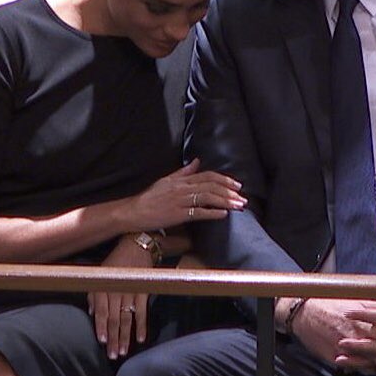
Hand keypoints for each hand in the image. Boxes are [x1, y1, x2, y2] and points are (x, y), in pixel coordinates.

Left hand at [88, 234, 151, 358]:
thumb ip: (95, 293)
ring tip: (123, 351)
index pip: (102, 311)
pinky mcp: (143, 291)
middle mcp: (116, 291)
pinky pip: (142, 311)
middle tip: (112, 355)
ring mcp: (131, 292)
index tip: (101, 341)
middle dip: (113, 338)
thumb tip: (93, 312)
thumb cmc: (116, 260)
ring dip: (125, 336)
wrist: (136, 246)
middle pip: (114, 318)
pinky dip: (142, 325)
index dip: (101, 326)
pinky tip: (141, 338)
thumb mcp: (101, 273)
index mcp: (104, 287)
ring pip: (127, 318)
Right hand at [126, 159, 246, 230]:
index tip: (237, 185)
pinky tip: (223, 214)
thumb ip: (183, 172)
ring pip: (207, 197)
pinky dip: (212, 213)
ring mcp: (180, 201)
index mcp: (181, 180)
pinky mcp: (177, 214)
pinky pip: (198, 213)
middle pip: (211, 186)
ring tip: (238, 206)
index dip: (224, 180)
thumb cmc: (150, 197)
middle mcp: (182, 188)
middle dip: (229, 191)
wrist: (133, 212)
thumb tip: (197, 161)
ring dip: (225, 201)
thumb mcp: (166, 180)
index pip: (207, 176)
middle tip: (242, 197)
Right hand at [289, 298, 375, 373]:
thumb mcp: (355, 300)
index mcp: (360, 320)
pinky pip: (357, 368)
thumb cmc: (332, 304)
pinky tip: (374, 366)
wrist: (304, 313)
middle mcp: (354, 336)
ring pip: (370, 363)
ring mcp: (345, 349)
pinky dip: (368, 369)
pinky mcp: (337, 359)